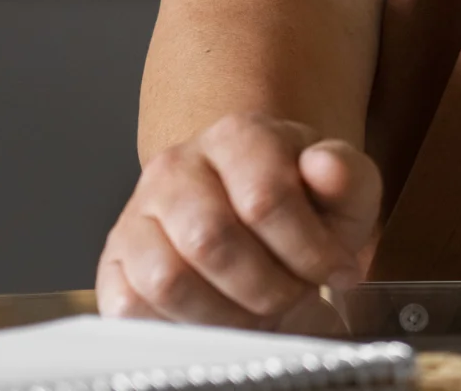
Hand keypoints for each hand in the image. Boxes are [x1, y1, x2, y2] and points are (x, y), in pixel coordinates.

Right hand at [97, 113, 380, 323]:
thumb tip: (325, 166)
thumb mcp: (345, 189)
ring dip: (226, 313)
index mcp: (237, 135)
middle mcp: (176, 165)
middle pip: (213, 241)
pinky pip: (130, 306)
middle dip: (268, 287)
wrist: (257, 217)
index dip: (310, 250)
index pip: (266, 198)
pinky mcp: (114, 261)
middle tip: (295, 296)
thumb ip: (347, 176)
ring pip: (168, 279)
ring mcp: (137, 212)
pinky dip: (179, 325)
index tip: (337, 272)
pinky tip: (219, 315)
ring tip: (259, 310)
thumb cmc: (305, 205)